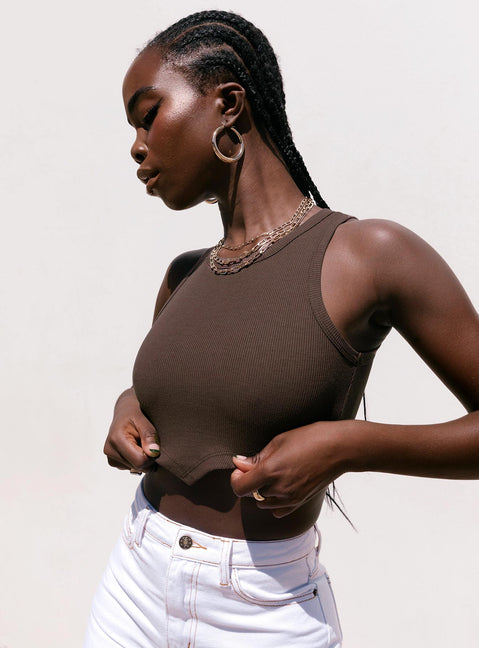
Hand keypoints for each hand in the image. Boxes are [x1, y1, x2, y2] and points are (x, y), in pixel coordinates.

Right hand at [103, 388, 159, 472]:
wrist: (124, 411)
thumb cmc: (135, 413)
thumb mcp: (144, 420)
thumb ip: (149, 435)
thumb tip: (154, 453)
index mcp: (117, 439)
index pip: (140, 461)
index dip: (152, 456)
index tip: (155, 445)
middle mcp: (109, 450)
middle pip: (138, 467)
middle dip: (148, 458)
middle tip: (149, 442)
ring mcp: (110, 457)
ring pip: (136, 469)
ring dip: (143, 458)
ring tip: (140, 442)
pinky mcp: (113, 461)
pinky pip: (132, 468)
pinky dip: (137, 460)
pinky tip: (136, 447)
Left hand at [230, 422, 346, 517]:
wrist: (340, 448)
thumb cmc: (311, 438)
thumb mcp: (279, 441)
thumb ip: (257, 457)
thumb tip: (239, 463)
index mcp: (270, 471)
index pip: (239, 487)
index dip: (236, 478)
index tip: (241, 468)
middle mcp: (278, 489)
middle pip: (251, 494)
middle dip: (250, 482)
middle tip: (260, 466)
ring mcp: (290, 499)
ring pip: (263, 504)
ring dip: (262, 492)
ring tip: (273, 475)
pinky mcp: (301, 503)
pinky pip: (278, 511)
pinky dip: (275, 502)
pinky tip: (282, 487)